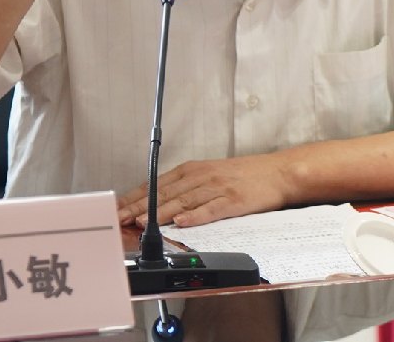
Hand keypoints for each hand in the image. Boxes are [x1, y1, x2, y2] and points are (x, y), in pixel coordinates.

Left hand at [117, 155, 292, 227]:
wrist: (278, 172)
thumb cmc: (244, 176)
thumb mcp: (210, 175)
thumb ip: (185, 189)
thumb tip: (156, 205)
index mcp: (192, 170)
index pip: (155, 184)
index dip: (134, 198)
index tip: (116, 209)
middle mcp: (201, 176)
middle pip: (164, 193)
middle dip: (138, 207)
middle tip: (119, 219)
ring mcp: (217, 188)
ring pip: (183, 201)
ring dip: (160, 212)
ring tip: (142, 223)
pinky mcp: (233, 200)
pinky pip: (211, 209)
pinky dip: (195, 216)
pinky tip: (181, 223)